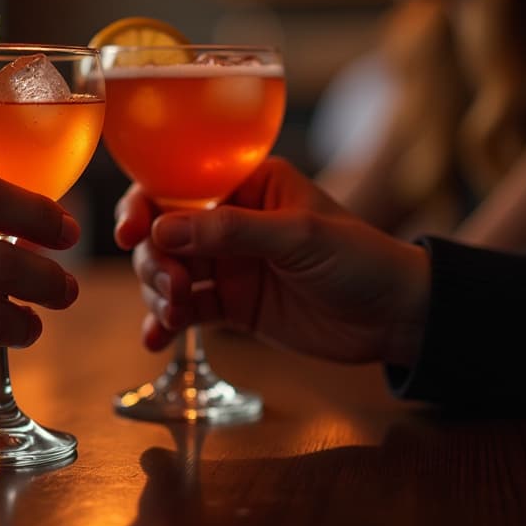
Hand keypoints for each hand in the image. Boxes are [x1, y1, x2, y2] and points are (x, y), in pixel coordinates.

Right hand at [114, 158, 428, 365]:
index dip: (145, 206)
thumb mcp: (298, 236)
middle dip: (155, 260)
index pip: (178, 185)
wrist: (395, 318)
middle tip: (172, 287)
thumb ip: (230, 231)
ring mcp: (227, 264)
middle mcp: (228, 220)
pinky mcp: (231, 304)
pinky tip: (156, 340)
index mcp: (246, 184)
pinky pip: (185, 310)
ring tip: (175, 315)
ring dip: (159, 293)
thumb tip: (162, 230)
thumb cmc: (359, 258)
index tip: (130, 234)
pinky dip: (165, 323)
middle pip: (163, 233)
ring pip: (167, 272)